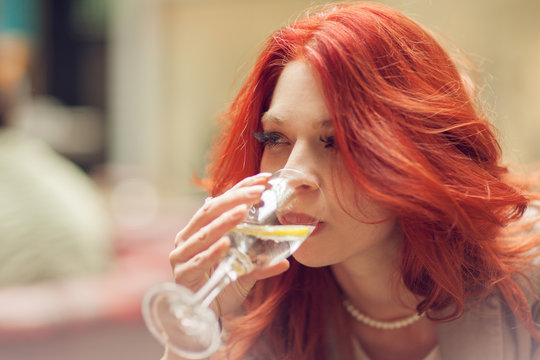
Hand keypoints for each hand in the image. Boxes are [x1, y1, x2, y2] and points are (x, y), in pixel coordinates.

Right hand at [169, 173, 289, 317]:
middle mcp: (188, 237)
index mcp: (201, 229)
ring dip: (224, 221)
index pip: (220, 202)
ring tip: (243, 211)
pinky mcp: (182, 274)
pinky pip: (198, 260)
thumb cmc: (221, 287)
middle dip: (234, 199)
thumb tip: (286, 261)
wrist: (205, 316)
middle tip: (256, 192)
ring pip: (203, 234)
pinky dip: (213, 252)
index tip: (262, 179)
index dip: (240, 189)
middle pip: (209, 211)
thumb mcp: (245, 272)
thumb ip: (260, 264)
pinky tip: (226, 244)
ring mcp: (182, 255)